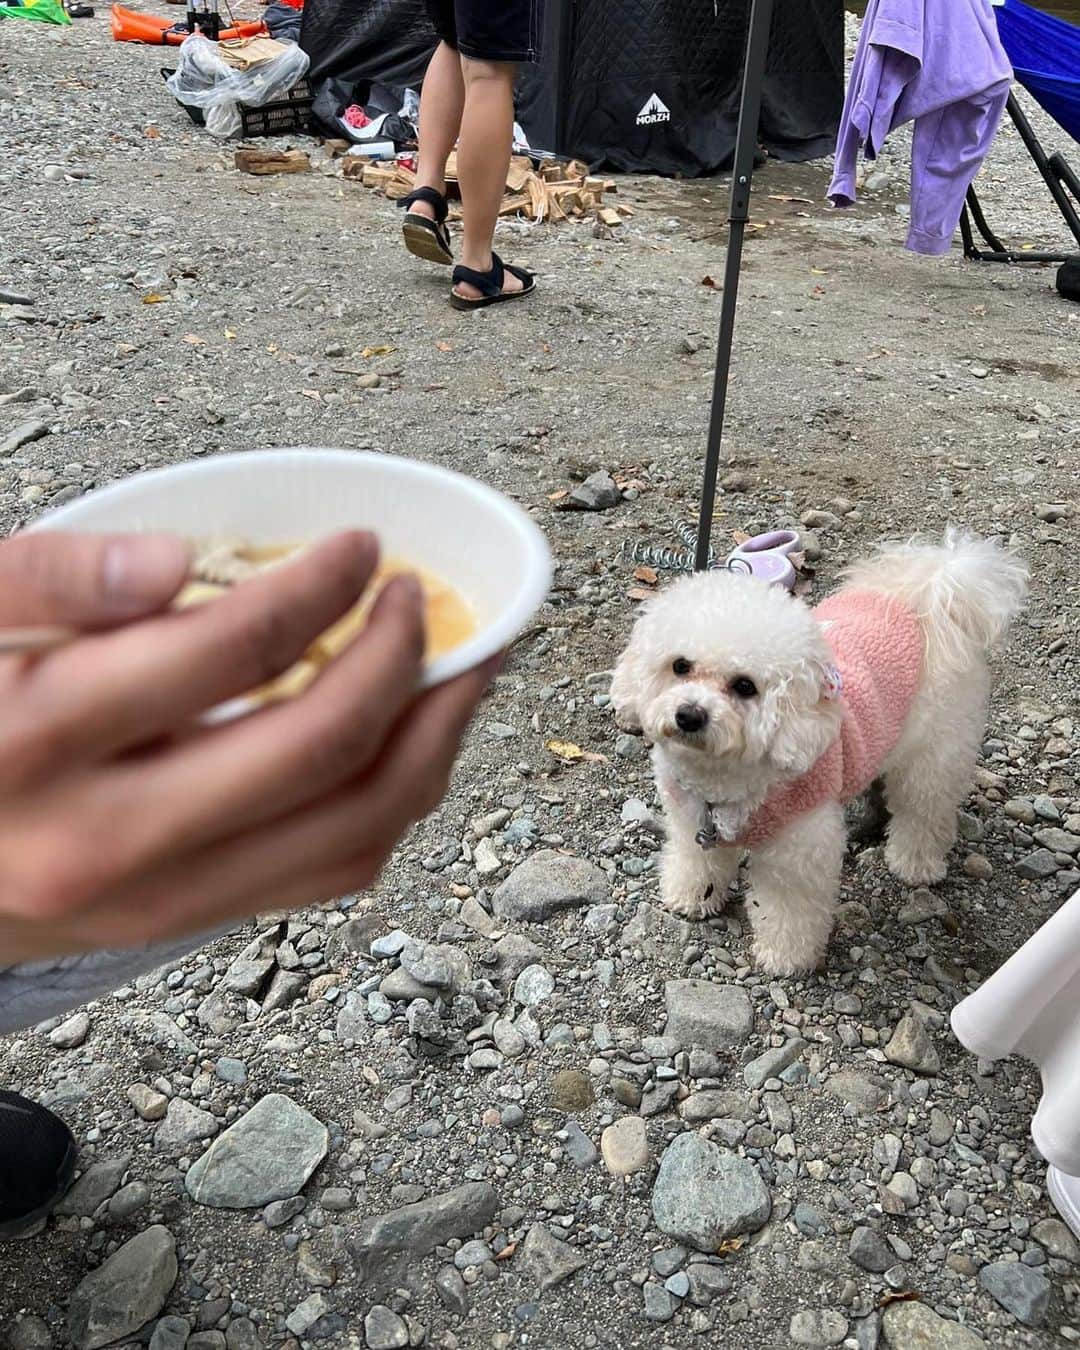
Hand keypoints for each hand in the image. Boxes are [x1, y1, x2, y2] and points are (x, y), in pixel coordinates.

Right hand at [0, 531, 492, 962]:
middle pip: (317, 750)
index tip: (360, 546)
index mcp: (37, 743)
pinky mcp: (199, 922)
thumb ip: (47, 580)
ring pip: (354, 826)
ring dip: (433, 738)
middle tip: (412, 597)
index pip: (225, 652)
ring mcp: (164, 899)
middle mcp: (109, 841)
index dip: (319, 586)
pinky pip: (338, 869)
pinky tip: (413, 738)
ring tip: (463, 668)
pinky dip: (399, 797)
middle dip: (399, 659)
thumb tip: (175, 562)